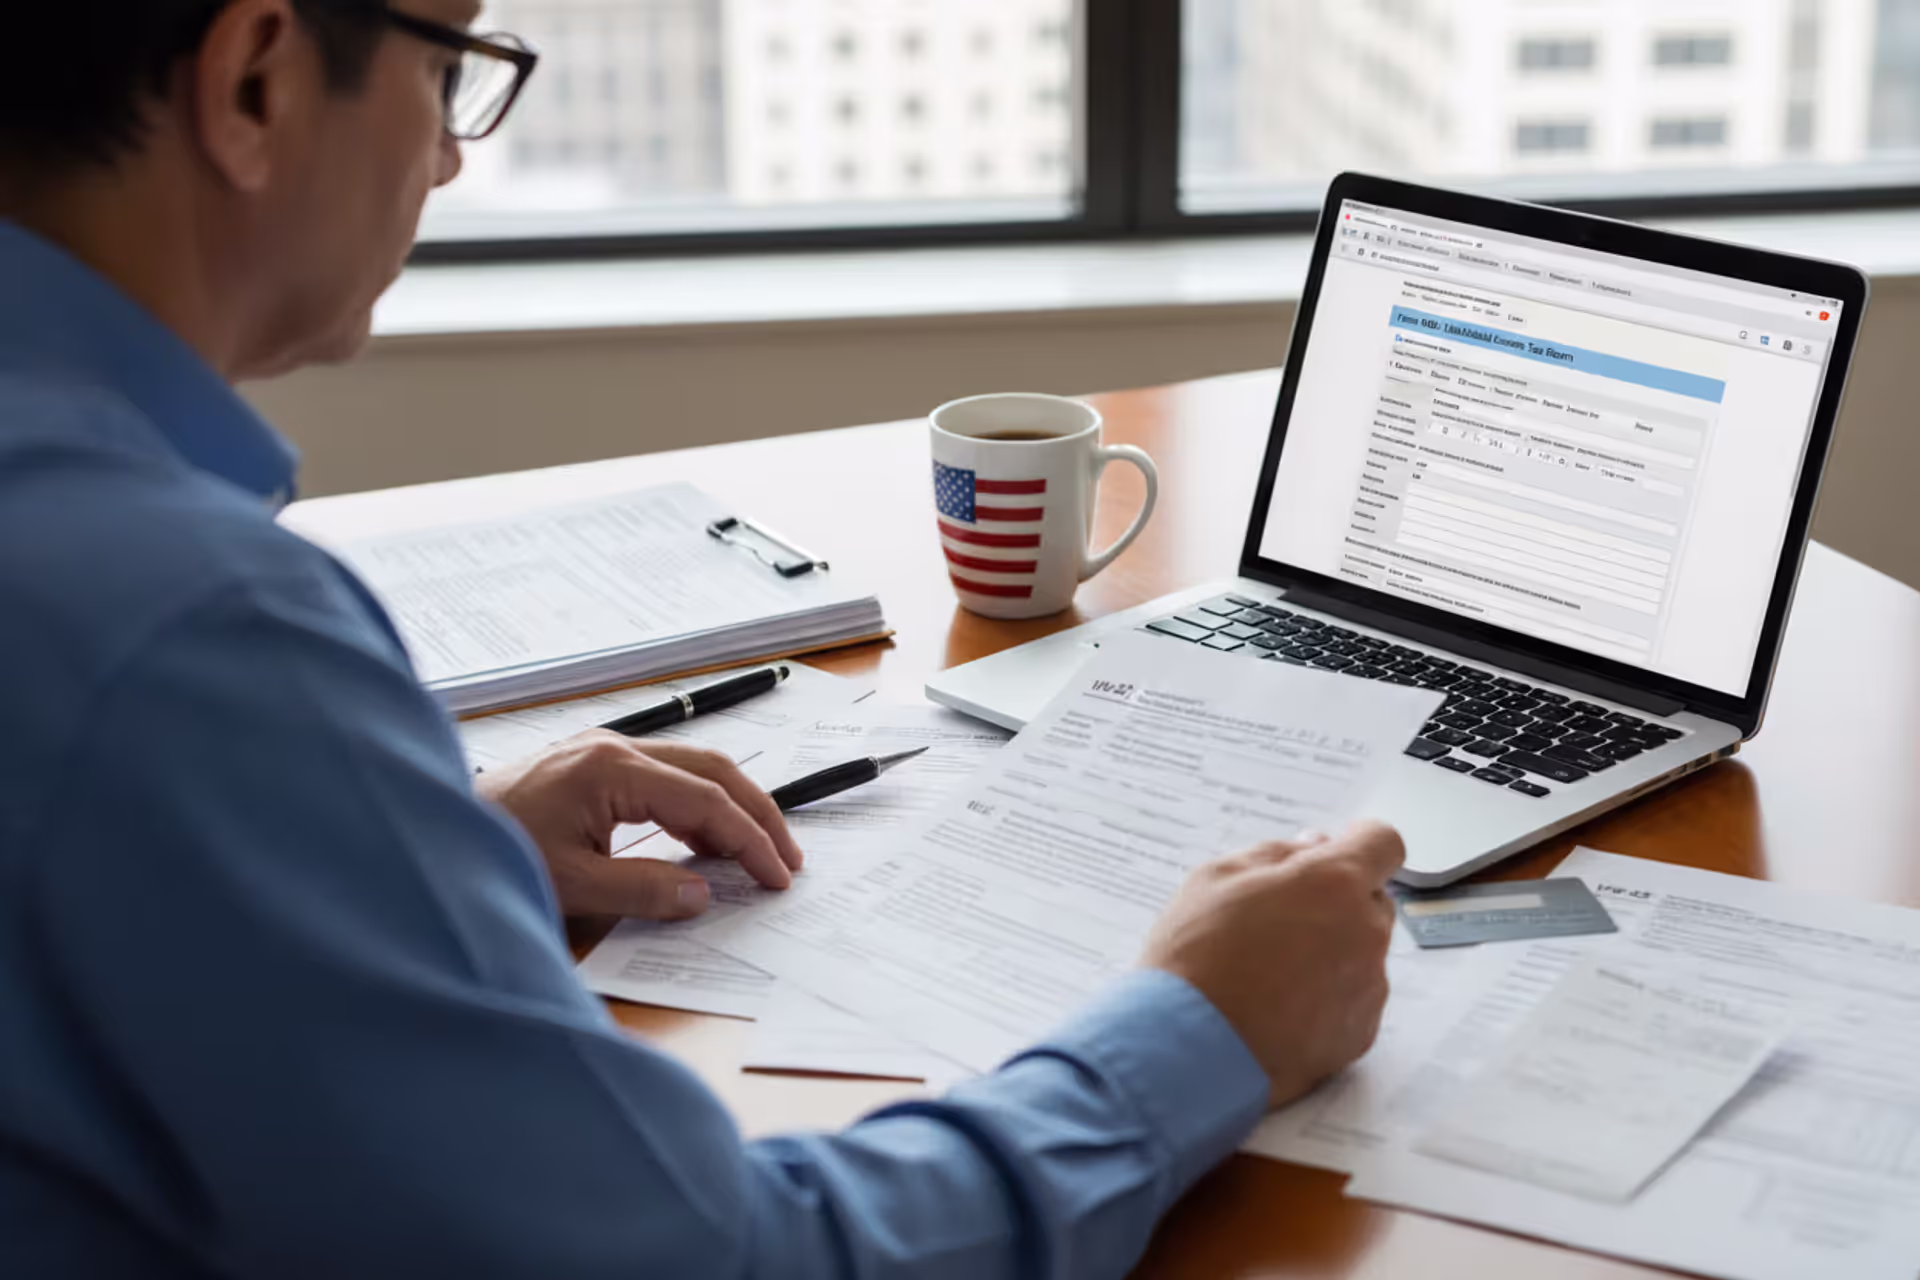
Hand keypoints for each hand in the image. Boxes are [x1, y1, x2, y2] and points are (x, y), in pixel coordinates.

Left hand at [477, 733, 804, 921]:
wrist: (430, 836)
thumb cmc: (492, 854)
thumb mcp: (572, 885)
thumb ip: (645, 889)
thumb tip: (703, 893)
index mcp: (611, 769)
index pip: (705, 801)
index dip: (749, 840)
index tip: (777, 877)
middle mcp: (612, 747)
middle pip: (712, 769)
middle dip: (757, 813)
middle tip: (787, 859)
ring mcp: (602, 750)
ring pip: (692, 768)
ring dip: (730, 808)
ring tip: (756, 855)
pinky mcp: (591, 765)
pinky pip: (664, 778)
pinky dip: (695, 808)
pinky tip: (704, 844)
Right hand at [1141, 820, 1402, 1106]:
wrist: (1189, 1051)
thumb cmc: (1195, 958)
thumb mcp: (1215, 877)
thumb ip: (1275, 853)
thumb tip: (1311, 847)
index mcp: (1334, 883)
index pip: (1382, 843)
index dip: (1359, 841)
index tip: (1338, 848)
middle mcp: (1365, 932)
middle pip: (1371, 899)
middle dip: (1336, 899)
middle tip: (1280, 916)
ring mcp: (1368, 988)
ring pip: (1362, 952)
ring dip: (1332, 950)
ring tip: (1272, 972)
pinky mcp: (1361, 1034)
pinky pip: (1354, 1000)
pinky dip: (1328, 997)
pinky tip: (1280, 1007)